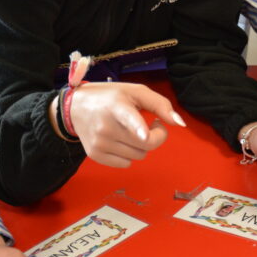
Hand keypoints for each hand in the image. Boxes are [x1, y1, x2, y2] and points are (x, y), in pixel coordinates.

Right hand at [60, 81, 185, 167]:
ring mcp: (99, 143)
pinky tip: (121, 140)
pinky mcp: (95, 155)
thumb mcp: (136, 92)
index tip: (143, 134)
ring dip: (142, 145)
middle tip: (151, 124)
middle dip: (155, 136)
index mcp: (116, 106)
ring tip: (132, 130)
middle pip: (145, 144)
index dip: (138, 128)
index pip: (129, 118)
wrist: (75, 107)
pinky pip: (126, 164)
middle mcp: (105, 126)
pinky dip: (129, 154)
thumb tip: (180, 124)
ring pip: (139, 156)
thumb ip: (161, 105)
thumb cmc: (111, 97)